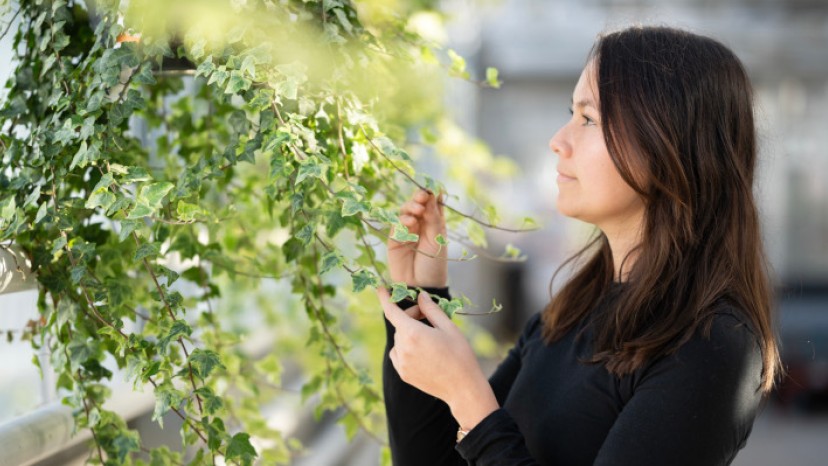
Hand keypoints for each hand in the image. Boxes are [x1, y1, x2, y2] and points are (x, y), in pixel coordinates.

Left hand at [378, 288, 498, 430]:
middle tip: (428, 316)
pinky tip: (422, 350)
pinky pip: (398, 354)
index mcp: (413, 333)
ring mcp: (401, 363)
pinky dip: (405, 347)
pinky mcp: (403, 374)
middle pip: (399, 324)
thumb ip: (431, 309)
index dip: (384, 298)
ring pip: (399, 339)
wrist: (463, 388)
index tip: (380, 289)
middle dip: (411, 316)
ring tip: (429, 336)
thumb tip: (420, 295)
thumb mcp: (449, 328)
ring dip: (409, 333)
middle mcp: (403, 348)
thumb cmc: (460, 355)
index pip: (391, 311)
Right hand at [387, 189, 446, 287]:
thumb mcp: (438, 238)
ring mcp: (406, 231)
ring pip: (404, 212)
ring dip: (410, 207)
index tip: (431, 190)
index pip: (431, 203)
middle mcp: (419, 225)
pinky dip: (403, 220)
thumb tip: (433, 192)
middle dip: (418, 198)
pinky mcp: (394, 239)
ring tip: (418, 210)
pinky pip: (396, 225)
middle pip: (416, 204)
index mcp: (433, 223)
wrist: (422, 286)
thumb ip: (434, 216)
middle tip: (422, 196)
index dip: (429, 195)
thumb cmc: (434, 264)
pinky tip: (411, 222)